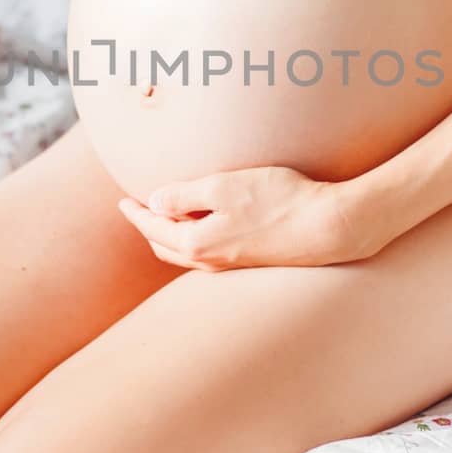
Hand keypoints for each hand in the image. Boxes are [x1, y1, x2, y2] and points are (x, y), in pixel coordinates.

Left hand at [116, 164, 358, 270]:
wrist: (329, 227)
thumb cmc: (278, 200)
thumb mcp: (224, 187)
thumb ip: (184, 195)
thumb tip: (154, 202)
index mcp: (197, 244)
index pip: (153, 229)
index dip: (136, 214)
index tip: (123, 201)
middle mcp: (211, 262)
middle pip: (166, 247)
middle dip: (149, 229)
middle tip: (139, 209)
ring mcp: (233, 265)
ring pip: (187, 254)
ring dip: (171, 236)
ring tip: (166, 217)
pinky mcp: (252, 261)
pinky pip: (209, 255)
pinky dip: (194, 241)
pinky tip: (204, 227)